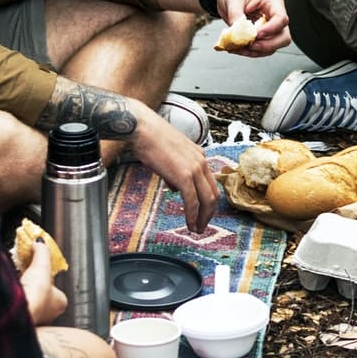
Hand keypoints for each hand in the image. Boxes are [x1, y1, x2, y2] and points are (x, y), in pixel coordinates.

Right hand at [19, 232, 68, 325]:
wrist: (16, 311)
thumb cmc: (35, 295)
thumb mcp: (41, 266)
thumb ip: (42, 253)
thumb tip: (41, 243)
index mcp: (61, 303)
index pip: (58, 290)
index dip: (48, 281)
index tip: (41, 273)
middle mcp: (50, 315)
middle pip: (44, 298)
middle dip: (35, 289)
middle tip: (28, 279)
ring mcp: (35, 320)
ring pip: (31, 304)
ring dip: (25, 295)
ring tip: (17, 285)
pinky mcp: (20, 321)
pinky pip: (19, 308)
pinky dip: (15, 301)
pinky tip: (10, 293)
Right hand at [129, 105, 218, 232]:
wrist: (143, 128)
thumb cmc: (151, 139)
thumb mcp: (170, 155)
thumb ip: (176, 172)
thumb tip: (176, 189)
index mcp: (199, 156)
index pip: (210, 183)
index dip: (208, 201)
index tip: (203, 212)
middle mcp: (201, 162)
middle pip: (213, 194)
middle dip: (209, 213)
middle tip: (202, 225)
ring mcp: (194, 169)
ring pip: (206, 200)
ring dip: (203, 218)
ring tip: (196, 229)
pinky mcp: (184, 176)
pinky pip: (192, 201)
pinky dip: (192, 215)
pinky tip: (189, 224)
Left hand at [214, 0, 290, 54]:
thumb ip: (236, 15)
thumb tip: (237, 32)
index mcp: (273, 3)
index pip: (281, 19)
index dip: (271, 30)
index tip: (256, 34)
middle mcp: (274, 17)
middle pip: (283, 37)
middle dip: (268, 45)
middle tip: (250, 45)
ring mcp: (268, 28)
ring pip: (272, 47)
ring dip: (256, 52)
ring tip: (238, 49)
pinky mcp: (260, 36)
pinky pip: (260, 49)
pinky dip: (249, 52)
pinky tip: (237, 49)